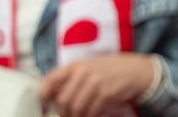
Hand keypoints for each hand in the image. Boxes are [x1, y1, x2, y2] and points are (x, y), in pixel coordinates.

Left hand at [40, 53, 157, 116]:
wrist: (133, 70)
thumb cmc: (107, 70)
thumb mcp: (86, 68)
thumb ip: (70, 78)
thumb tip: (53, 94)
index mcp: (74, 65)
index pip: (51, 79)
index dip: (43, 95)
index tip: (44, 105)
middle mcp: (82, 72)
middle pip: (63, 99)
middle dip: (62, 112)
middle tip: (65, 115)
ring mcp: (95, 83)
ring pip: (76, 108)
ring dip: (75, 116)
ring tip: (77, 116)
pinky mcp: (106, 94)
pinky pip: (92, 112)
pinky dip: (89, 116)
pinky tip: (90, 115)